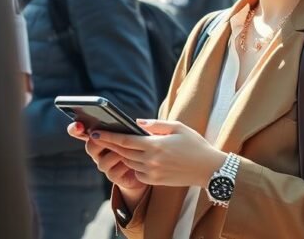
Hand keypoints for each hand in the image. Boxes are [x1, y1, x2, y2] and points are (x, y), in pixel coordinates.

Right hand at [68, 121, 147, 206]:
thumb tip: (137, 121)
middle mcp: (99, 152)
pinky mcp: (113, 176)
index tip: (78, 124)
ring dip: (114, 154)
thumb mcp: (138, 134)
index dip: (75, 129)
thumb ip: (135, 127)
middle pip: (90, 146)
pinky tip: (131, 163)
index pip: (82, 132)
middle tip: (105, 135)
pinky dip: (122, 166)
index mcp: (102, 137)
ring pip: (102, 161)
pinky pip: (113, 172)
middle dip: (98, 140)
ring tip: (125, 150)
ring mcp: (105, 165)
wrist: (146, 168)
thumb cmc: (141, 147)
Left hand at [83, 119, 227, 188]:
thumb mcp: (179, 128)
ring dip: (123, 154)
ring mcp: (152, 172)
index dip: (109, 137)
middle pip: (123, 152)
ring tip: (118, 146)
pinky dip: (134, 165)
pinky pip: (137, 172)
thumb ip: (157, 124)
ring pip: (129, 162)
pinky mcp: (154, 181)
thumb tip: (137, 123)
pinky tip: (139, 159)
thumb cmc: (195, 144)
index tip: (95, 133)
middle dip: (110, 144)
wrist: (208, 168)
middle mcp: (151, 160)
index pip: (125, 140)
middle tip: (99, 137)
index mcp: (156, 145)